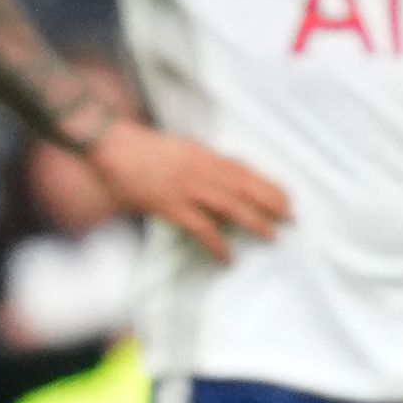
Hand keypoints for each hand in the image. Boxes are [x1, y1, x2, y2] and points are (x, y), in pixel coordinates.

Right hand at [86, 120, 289, 263]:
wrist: (111, 145)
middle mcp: (201, 169)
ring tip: (271, 236)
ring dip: (254, 221)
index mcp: (203, 154)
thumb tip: (221, 182)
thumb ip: (201, 163)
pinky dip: (217, 243)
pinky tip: (228, 257)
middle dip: (271, 203)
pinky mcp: (169, 205)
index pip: (245, 170)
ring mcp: (186, 187)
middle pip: (245, 187)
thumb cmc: (141, 148)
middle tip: (291, 219)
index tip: (287, 198)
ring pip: (230, 205)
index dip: (268, 185)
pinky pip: (201, 227)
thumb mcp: (179, 149)